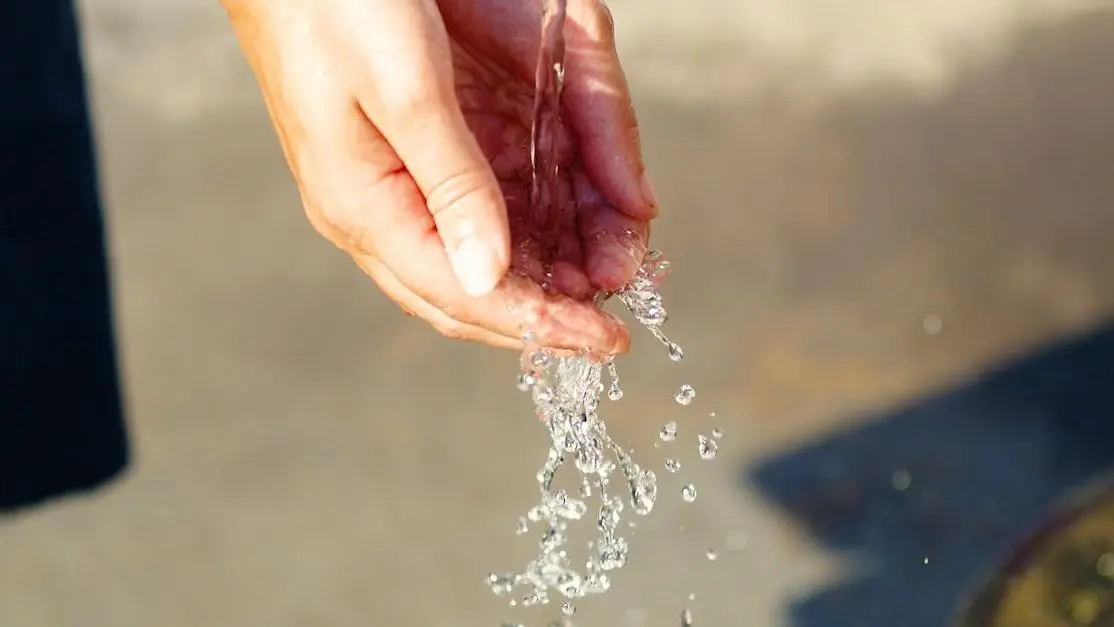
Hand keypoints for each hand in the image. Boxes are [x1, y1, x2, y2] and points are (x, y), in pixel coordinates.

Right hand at [222, 0, 657, 353]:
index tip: (606, 340)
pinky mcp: (416, 152)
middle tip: (615, 320)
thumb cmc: (334, 2)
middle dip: (548, 309)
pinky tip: (573, 228)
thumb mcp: (403, 90)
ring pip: (483, 254)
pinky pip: (480, 209)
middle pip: (474, 290)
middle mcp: (379, 210)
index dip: (540, 323)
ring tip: (610, 270)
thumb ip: (453, 185)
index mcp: (364, 207)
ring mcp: (397, 183)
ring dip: (548, 269)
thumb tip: (491, 280)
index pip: (464, 295)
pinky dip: (533, 226)